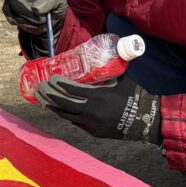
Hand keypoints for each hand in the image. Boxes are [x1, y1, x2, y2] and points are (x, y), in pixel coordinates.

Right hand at [0, 0, 66, 37]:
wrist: (49, 24)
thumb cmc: (55, 7)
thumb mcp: (61, 2)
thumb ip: (51, 1)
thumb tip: (35, 8)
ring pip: (17, 5)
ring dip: (31, 15)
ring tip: (39, 17)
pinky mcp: (8, 11)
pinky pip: (14, 17)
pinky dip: (25, 22)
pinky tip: (30, 21)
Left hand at [35, 73, 161, 143]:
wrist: (145, 119)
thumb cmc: (134, 95)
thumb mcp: (121, 79)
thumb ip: (109, 70)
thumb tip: (105, 54)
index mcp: (96, 96)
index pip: (70, 90)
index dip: (59, 85)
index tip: (50, 79)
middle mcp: (90, 111)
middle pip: (63, 104)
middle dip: (50, 96)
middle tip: (40, 90)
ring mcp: (91, 124)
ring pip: (67, 116)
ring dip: (55, 108)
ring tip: (44, 101)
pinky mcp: (94, 132)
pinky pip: (76, 123)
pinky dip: (67, 116)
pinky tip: (61, 112)